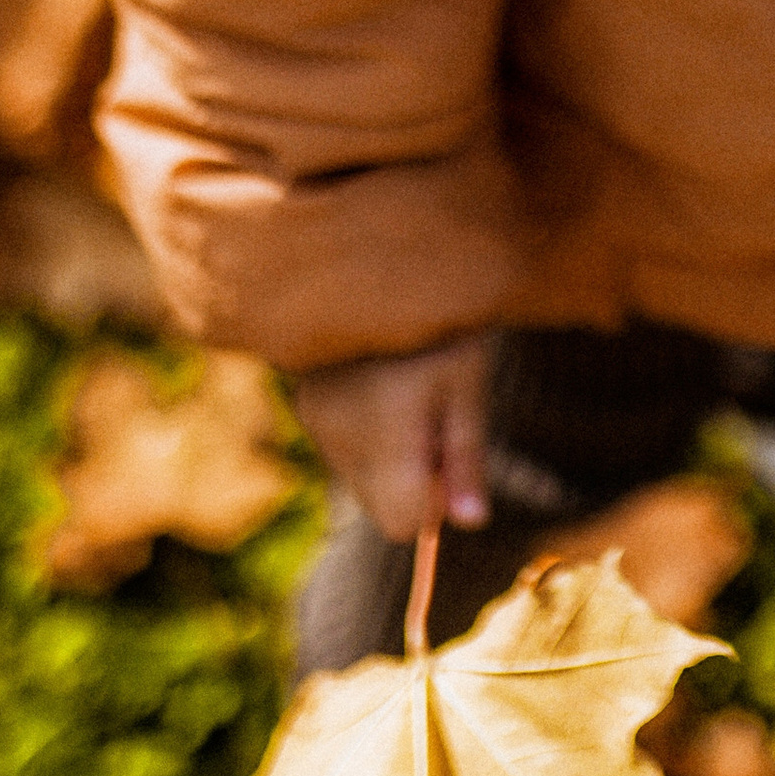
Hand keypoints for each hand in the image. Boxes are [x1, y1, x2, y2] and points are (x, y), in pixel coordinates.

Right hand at [294, 334, 492, 538]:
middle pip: (377, 506)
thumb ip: (466, 456)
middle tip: (432, 418)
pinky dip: (364, 435)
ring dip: (387, 457)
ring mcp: (314, 419)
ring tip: (406, 393)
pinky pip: (340, 449)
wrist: (373, 253)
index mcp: (382, 431)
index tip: (448, 454)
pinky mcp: (303, 402)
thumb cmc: (440, 316)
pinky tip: (381, 384)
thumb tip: (471, 522)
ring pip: (357, 479)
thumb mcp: (468, 381)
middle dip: (410, 481)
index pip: (400, 522)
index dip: (432, 501)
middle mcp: (338, 434)